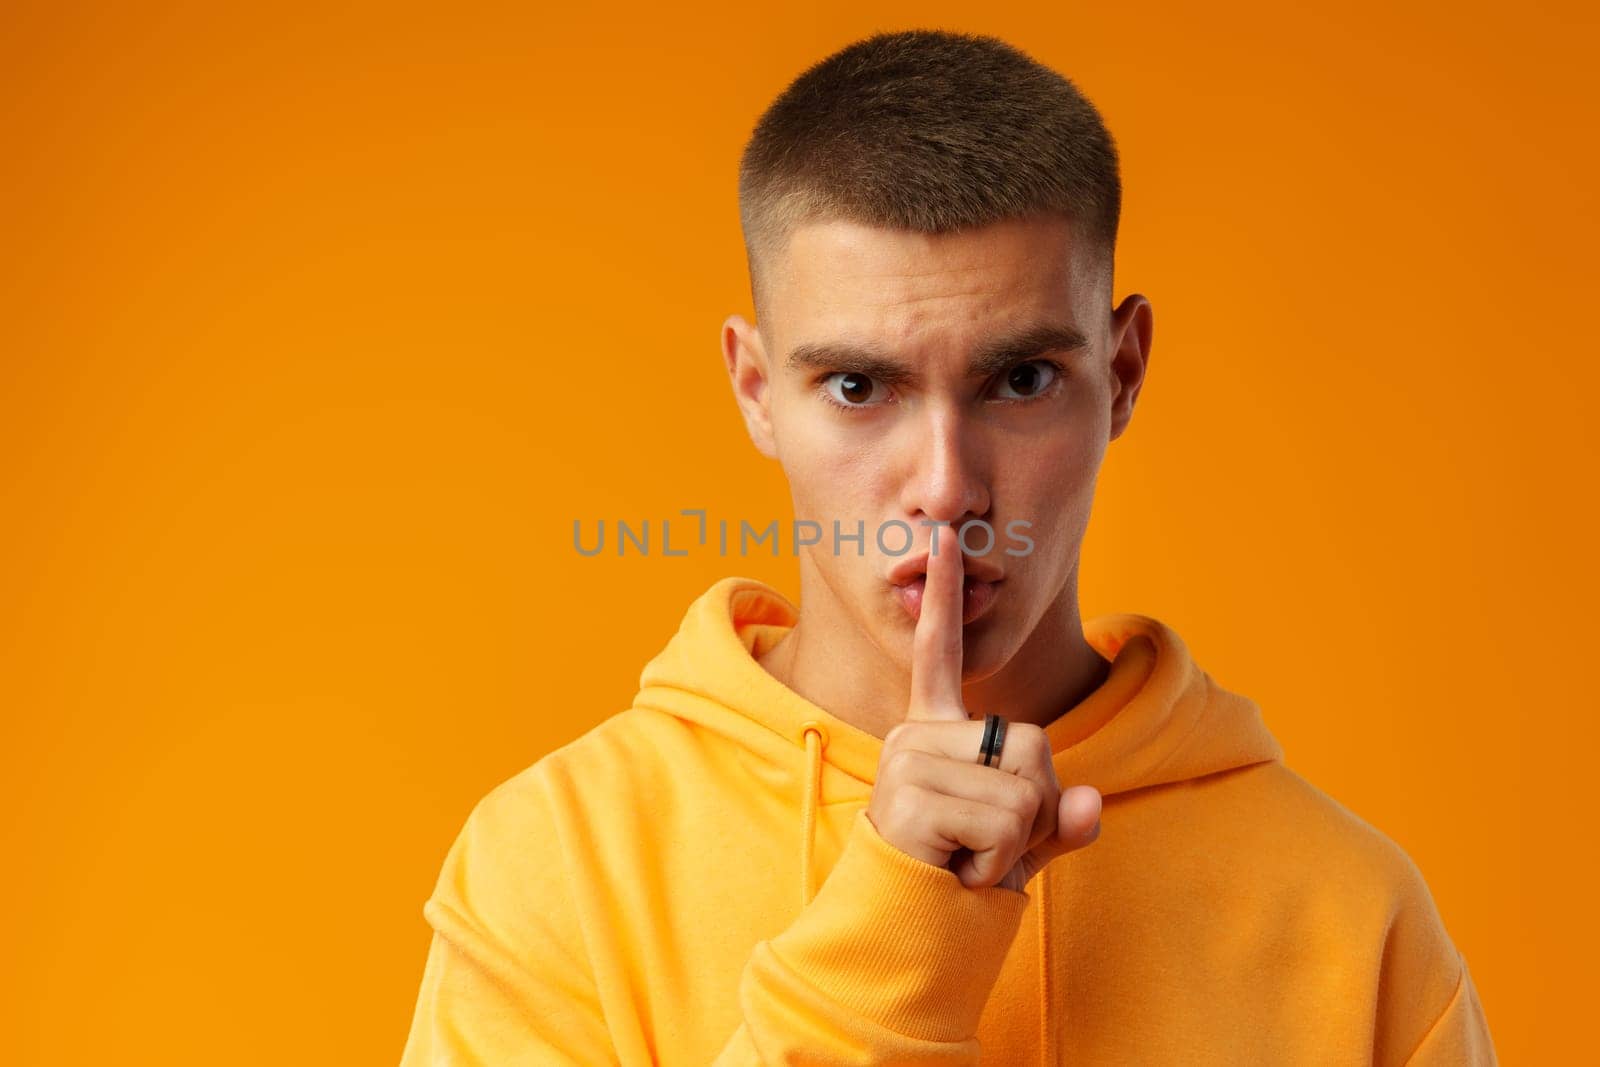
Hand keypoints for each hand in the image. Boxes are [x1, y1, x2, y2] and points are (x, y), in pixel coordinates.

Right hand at [866, 525, 1102, 891]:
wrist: (910, 937)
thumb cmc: (962, 879)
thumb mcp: (1022, 842)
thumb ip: (1059, 819)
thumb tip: (1088, 803)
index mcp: (935, 731)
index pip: (940, 652)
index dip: (945, 596)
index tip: (947, 538)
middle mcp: (914, 735)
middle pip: (1032, 742)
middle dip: (1035, 806)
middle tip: (985, 842)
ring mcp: (908, 764)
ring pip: (1025, 788)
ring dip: (1017, 839)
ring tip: (968, 857)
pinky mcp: (910, 801)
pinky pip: (1007, 821)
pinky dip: (999, 860)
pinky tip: (958, 870)